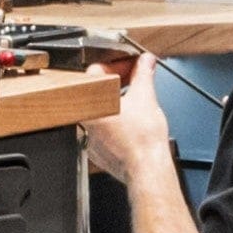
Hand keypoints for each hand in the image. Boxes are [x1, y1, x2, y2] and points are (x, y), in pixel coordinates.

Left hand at [86, 55, 179, 190]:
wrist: (147, 169)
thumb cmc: (143, 141)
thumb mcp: (146, 97)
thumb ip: (143, 74)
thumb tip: (145, 62)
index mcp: (90, 106)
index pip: (97, 72)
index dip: (118, 64)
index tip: (133, 65)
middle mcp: (85, 123)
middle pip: (98, 92)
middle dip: (119, 82)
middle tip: (136, 79)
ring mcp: (90, 139)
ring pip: (101, 112)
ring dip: (117, 102)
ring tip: (136, 100)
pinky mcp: (99, 152)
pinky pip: (104, 130)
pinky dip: (116, 122)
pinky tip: (131, 122)